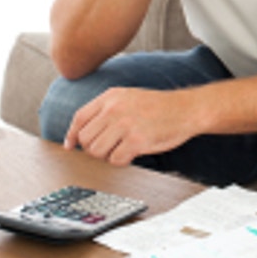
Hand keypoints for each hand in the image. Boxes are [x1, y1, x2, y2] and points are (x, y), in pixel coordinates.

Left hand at [63, 87, 199, 165]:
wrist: (186, 109)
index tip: (70, 146)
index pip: (80, 118)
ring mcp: (125, 125)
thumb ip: (106, 109)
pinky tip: (132, 153)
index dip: (71, 135)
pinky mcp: (136, 141)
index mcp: (110, 97)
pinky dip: (122, 161)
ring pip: (97, 151)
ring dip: (107, 155)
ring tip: (122, 149)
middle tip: (109, 147)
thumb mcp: (128, 97)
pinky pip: (115, 160)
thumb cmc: (158, 106)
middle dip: (94, 147)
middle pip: (86, 138)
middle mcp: (114, 109)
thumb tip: (82, 132)